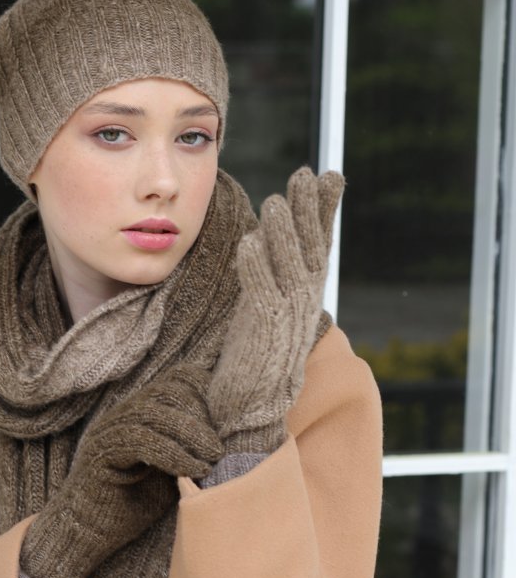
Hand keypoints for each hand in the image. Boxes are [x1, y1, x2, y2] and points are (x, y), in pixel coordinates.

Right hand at [20, 364, 221, 577]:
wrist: (87, 533)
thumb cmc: (131, 506)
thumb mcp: (171, 473)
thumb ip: (191, 452)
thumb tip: (228, 444)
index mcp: (141, 413)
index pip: (176, 381)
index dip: (204, 394)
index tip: (226, 424)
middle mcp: (123, 414)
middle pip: (169, 392)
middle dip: (200, 416)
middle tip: (219, 448)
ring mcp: (109, 429)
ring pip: (155, 413)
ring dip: (191, 434)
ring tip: (213, 458)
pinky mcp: (100, 450)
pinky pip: (140, 440)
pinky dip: (172, 453)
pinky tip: (193, 470)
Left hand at [208, 166, 343, 450]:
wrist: (251, 403)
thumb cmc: (256, 348)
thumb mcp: (272, 300)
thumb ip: (278, 268)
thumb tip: (280, 233)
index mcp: (307, 289)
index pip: (320, 241)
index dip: (324, 209)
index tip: (327, 175)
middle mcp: (303, 299)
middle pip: (308, 246)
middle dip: (307, 210)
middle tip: (303, 175)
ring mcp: (286, 314)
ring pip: (287, 265)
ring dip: (282, 232)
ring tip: (275, 201)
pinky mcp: (262, 329)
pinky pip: (260, 290)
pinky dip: (255, 265)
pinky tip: (249, 242)